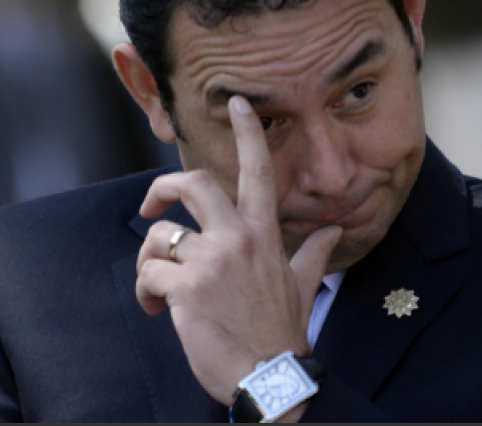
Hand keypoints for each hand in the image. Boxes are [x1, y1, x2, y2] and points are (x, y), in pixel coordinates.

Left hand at [135, 96, 341, 405]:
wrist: (270, 378)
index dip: (247, 131)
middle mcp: (238, 238)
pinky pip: (148, 272)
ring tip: (158, 288)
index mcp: (263, 234)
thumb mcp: (303, 286)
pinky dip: (144, 290)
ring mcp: (212, 261)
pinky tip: (155, 309)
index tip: (237, 102)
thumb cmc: (281, 333)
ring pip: (159, 234)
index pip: (258, 170)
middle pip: (193, 183)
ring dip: (149, 261)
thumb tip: (336, 230)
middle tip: (150, 205)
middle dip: (161, 187)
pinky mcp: (187, 288)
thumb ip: (315, 252)